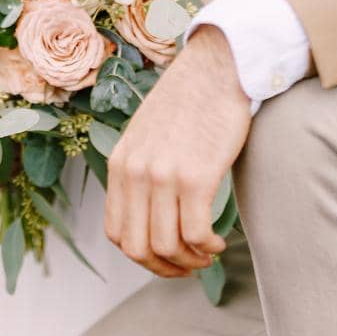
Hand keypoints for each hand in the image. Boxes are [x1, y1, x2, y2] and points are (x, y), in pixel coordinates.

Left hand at [104, 25, 252, 277]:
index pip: (117, 234)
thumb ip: (140, 171)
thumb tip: (149, 213)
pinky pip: (196, 234)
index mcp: (120, 165)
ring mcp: (164, 175)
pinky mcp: (196, 177)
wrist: (218, 67)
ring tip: (208, 255)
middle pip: (139, 248)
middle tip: (189, 266)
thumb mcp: (148, 136)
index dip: (142, 258)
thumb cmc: (190, 102)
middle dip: (165, 268)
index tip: (166, 258)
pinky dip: (208, 248)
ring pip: (167, 246)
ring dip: (190, 261)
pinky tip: (219, 243)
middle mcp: (136, 172)